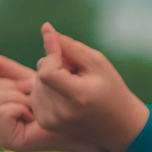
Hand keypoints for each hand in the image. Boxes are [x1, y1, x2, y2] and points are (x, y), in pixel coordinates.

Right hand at [0, 44, 91, 151]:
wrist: (77, 115)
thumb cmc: (56, 97)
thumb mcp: (24, 77)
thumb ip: (1, 66)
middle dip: (15, 83)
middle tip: (33, 95)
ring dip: (22, 93)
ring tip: (36, 106)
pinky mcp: (9, 140)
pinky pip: (5, 108)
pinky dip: (22, 105)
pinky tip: (35, 115)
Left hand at [33, 24, 150, 151]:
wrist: (116, 123)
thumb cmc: (109, 88)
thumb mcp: (96, 62)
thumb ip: (69, 45)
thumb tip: (45, 28)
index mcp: (78, 97)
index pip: (47, 72)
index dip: (51, 54)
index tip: (56, 41)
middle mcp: (62, 113)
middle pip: (41, 74)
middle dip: (54, 65)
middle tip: (77, 73)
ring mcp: (51, 121)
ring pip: (35, 82)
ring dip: (50, 77)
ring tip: (72, 85)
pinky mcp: (45, 123)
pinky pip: (35, 94)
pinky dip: (46, 89)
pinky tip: (64, 95)